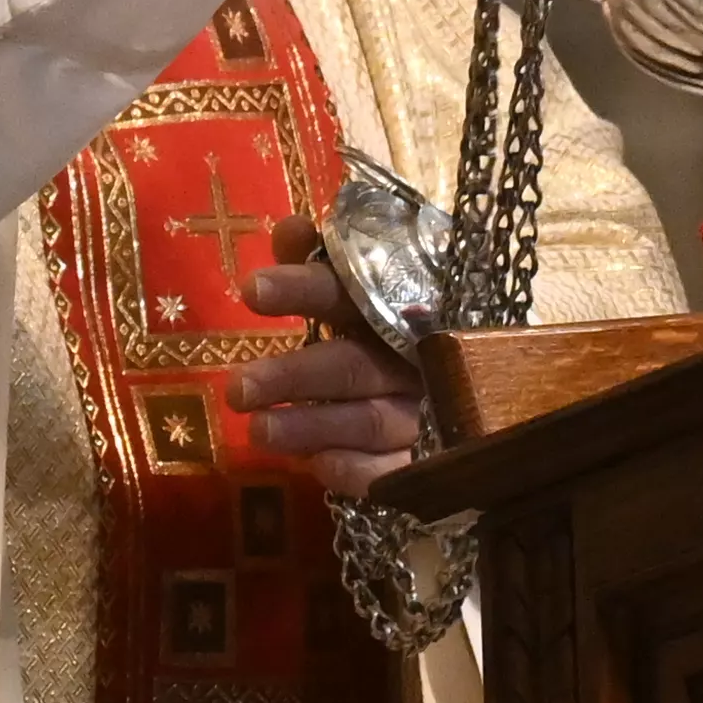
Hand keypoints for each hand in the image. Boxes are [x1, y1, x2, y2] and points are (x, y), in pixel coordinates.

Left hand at [230, 240, 427, 498]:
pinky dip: (360, 471)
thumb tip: (289, 230)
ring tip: (257, 433)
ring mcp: (424, 410)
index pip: (344, 291)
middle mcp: (411, 357)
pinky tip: (319, 466)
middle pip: (352, 367)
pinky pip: (397, 472)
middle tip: (237, 389)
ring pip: (372, 422)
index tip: (250, 291)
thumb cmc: (383, 325)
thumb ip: (312, 262)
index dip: (301, 289)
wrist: (464, 377)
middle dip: (294, 377)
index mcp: (390, 304)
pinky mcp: (427, 459)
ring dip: (314, 427)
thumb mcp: (350, 287)